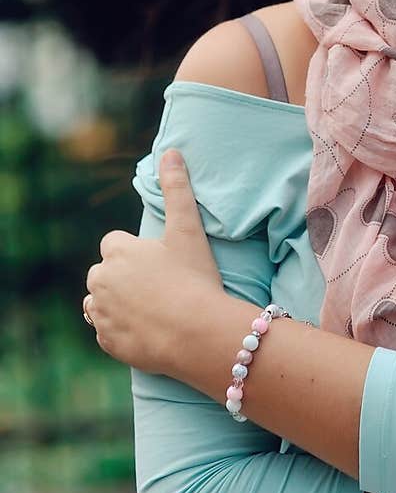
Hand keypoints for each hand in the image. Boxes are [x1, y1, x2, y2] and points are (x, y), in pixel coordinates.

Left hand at [83, 149, 222, 372]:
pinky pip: (106, 331)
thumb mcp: (188, 230)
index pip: (115, 244)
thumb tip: (171, 151)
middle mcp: (100, 280)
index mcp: (117, 252)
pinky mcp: (105, 341)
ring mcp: (100, 313)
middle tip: (160, 286)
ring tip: (151, 308)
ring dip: (116, 302)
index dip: (137, 252)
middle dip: (124, 277)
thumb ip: (177, 189)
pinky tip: (146, 329)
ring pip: (100, 302)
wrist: (198, 334)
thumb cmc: (194, 278)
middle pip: (105, 273)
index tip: (160, 262)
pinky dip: (120, 329)